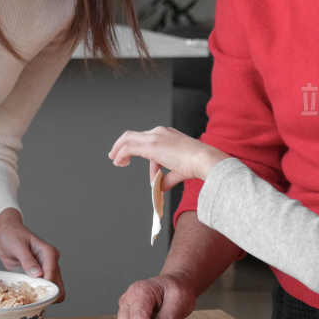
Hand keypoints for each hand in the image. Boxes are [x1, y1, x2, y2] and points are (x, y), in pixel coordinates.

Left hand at [0, 208, 63, 302]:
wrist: (6, 235)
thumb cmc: (12, 236)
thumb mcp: (18, 246)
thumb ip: (28, 260)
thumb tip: (38, 275)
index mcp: (49, 253)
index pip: (52, 274)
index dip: (45, 285)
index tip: (34, 292)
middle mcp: (51, 263)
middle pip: (57, 286)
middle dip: (47, 294)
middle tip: (32, 298)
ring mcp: (46, 271)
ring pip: (52, 290)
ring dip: (42, 296)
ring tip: (28, 297)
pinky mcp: (38, 277)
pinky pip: (42, 290)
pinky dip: (37, 295)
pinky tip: (26, 295)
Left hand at [109, 126, 228, 190]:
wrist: (204, 160)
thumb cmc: (197, 164)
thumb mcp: (179, 170)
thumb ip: (168, 178)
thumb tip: (161, 186)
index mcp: (168, 135)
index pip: (150, 142)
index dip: (144, 156)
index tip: (145, 168)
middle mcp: (160, 132)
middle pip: (135, 135)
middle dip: (123, 145)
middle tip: (116, 155)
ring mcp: (155, 137)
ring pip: (128, 138)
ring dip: (119, 149)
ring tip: (115, 160)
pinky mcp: (150, 146)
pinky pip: (129, 148)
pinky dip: (121, 154)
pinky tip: (119, 162)